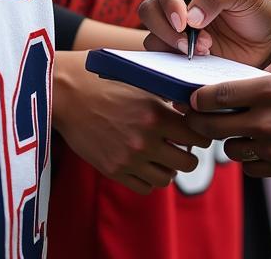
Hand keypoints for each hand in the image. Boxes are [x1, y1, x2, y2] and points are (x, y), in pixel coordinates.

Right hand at [53, 53, 210, 193]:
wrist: (68, 95)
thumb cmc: (106, 82)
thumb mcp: (141, 82)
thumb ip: (168, 96)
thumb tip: (194, 105)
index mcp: (155, 114)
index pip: (198, 136)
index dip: (202, 133)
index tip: (197, 130)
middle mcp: (145, 140)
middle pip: (188, 162)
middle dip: (189, 153)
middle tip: (182, 144)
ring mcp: (129, 159)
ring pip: (167, 179)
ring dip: (169, 167)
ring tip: (163, 154)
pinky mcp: (113, 171)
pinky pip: (145, 188)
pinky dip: (149, 178)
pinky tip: (145, 163)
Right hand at [138, 0, 270, 68]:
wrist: (266, 39)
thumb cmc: (255, 5)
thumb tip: (190, 17)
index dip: (169, 3)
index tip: (184, 22)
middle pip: (149, 10)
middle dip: (167, 29)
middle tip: (191, 43)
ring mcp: (174, 23)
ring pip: (151, 33)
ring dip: (173, 45)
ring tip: (205, 50)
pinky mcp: (177, 47)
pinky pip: (160, 54)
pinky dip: (175, 59)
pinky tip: (200, 58)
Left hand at [186, 48, 270, 181]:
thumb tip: (262, 69)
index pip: (218, 95)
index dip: (198, 96)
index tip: (192, 96)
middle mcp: (267, 123)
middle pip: (215, 127)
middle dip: (200, 121)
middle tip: (195, 116)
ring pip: (232, 151)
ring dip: (230, 140)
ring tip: (235, 130)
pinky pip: (255, 169)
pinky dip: (252, 159)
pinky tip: (259, 146)